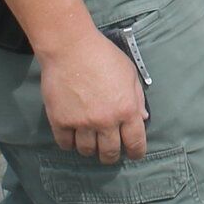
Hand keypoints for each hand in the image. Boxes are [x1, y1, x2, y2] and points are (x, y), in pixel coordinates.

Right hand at [39, 28, 148, 162]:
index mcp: (127, 109)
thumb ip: (137, 98)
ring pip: (87, 150)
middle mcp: (106, 121)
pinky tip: (72, 137)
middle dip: (111, 156)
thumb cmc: (103, 56)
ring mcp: (82, 123)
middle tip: (109, 153)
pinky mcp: (60, 121)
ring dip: (90, 150)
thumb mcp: (129, 73)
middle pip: (110, 152)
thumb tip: (143, 118)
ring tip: (90, 143)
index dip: (136, 152)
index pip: (135, 143)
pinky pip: (65, 143)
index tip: (133, 154)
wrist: (70, 48)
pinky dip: (69, 143)